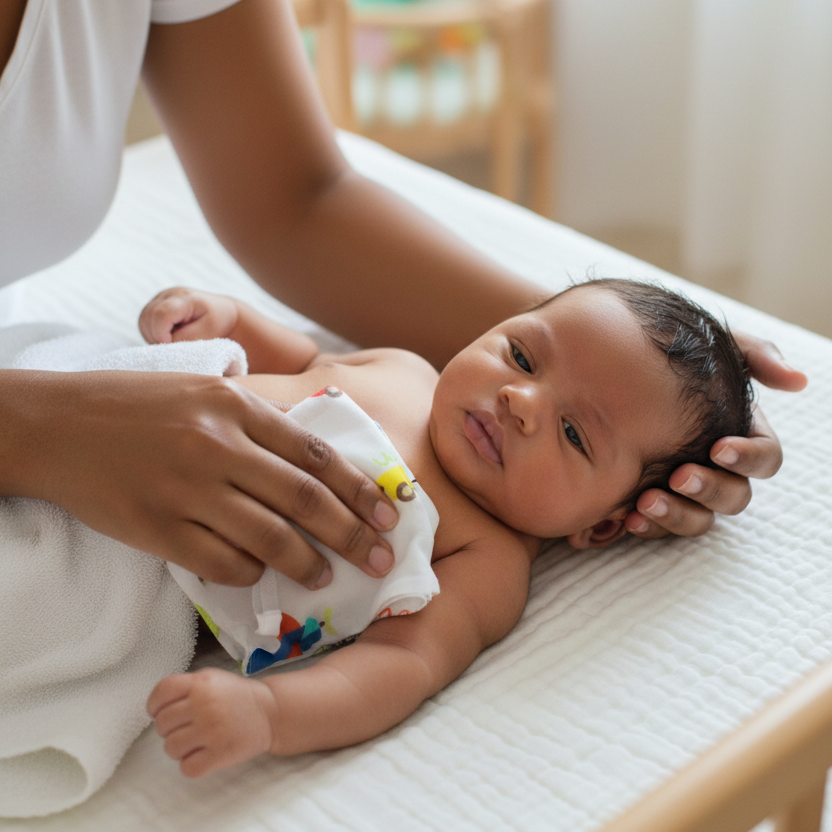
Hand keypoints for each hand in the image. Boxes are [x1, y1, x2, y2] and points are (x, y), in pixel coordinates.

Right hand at [8, 370, 397, 586]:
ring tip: (327, 577)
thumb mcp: (205, 389)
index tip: (388, 515)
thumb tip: (314, 460)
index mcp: (235, 404)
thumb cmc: (137, 404)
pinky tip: (262, 577)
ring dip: (308, 564)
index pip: (316, 452)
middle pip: (305, 499)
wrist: (56, 424)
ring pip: (269, 537)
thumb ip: (258, 419)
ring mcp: (186, 489)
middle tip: (382, 559)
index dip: (359, 488)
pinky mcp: (156, 528)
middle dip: (353, 534)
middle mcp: (217, 445)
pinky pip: (221, 562)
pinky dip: (250, 573)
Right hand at [140, 287, 237, 343]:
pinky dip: (153, 333)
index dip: (161, 334)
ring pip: (143, 321)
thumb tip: (165, 344)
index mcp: (184, 297)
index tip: (172, 345)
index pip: (161, 314)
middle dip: (158, 336)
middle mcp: (168, 294)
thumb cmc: (218, 321)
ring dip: (154, 336)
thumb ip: (186, 338)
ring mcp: (159, 298)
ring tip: (173, 340)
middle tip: (175, 345)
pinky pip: (144, 323)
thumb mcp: (209, 332)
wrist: (222, 312)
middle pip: (148, 317)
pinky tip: (169, 336)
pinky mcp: (155, 305)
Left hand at [147, 669, 275, 777]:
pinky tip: (204, 754)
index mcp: (201, 683)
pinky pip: (187, 768)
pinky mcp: (219, 754)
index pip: (161, 692)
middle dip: (170, 728)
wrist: (270, 711)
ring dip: (179, 748)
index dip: (154, 705)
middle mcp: (204, 704)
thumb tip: (156, 709)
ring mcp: (212, 730)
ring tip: (196, 741)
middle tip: (187, 727)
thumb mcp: (212, 679)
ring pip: (170, 748)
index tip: (159, 712)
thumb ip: (185, 687)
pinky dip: (192, 765)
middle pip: (162, 724)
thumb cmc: (236, 696)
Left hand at [625, 332, 807, 538]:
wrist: (609, 369)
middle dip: (709, 490)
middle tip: (678, 476)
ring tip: (645, 503)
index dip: (748, 458)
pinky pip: (654, 527)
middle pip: (733, 497)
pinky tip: (624, 518)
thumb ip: (753, 355)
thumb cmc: (668, 356)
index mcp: (739, 437)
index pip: (765, 459)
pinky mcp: (649, 504)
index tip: (718, 448)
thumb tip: (797, 380)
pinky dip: (643, 526)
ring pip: (696, 520)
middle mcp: (716, 470)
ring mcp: (683, 492)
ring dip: (675, 516)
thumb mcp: (711, 348)